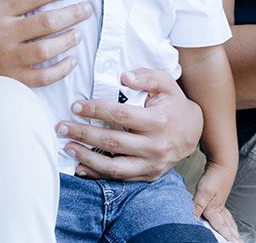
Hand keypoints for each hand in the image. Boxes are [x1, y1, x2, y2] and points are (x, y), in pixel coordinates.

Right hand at [0, 0, 90, 85]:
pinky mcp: (12, 79)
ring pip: (47, 49)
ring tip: (78, 33)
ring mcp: (8, 59)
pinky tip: (70, 61)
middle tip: (86, 8)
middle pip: (46, 22)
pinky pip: (42, 77)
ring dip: (68, 40)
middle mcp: (4, 35)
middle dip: (72, 13)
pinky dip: (60, 70)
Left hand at [59, 68, 201, 181]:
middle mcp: (156, 146)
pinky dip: (98, 175)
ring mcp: (152, 165)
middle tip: (62, 126)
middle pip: (113, 141)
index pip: (121, 116)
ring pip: (114, 167)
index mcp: (159, 122)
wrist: (193, 132)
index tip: (76, 105)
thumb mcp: (166, 84)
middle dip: (83, 133)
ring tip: (68, 147)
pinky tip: (80, 168)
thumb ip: (146, 77)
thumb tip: (123, 77)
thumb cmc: (174, 104)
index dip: (96, 110)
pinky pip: (120, 179)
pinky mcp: (148, 176)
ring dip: (87, 158)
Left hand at [193, 162, 241, 242]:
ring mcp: (221, 204)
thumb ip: (197, 206)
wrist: (222, 164)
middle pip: (227, 227)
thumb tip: (192, 218)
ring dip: (232, 230)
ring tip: (236, 237)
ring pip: (228, 221)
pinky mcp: (220, 199)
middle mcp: (220, 210)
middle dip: (232, 237)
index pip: (220, 228)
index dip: (224, 237)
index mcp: (215, 211)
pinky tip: (227, 220)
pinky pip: (225, 215)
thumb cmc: (215, 177)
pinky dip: (228, 221)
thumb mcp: (203, 192)